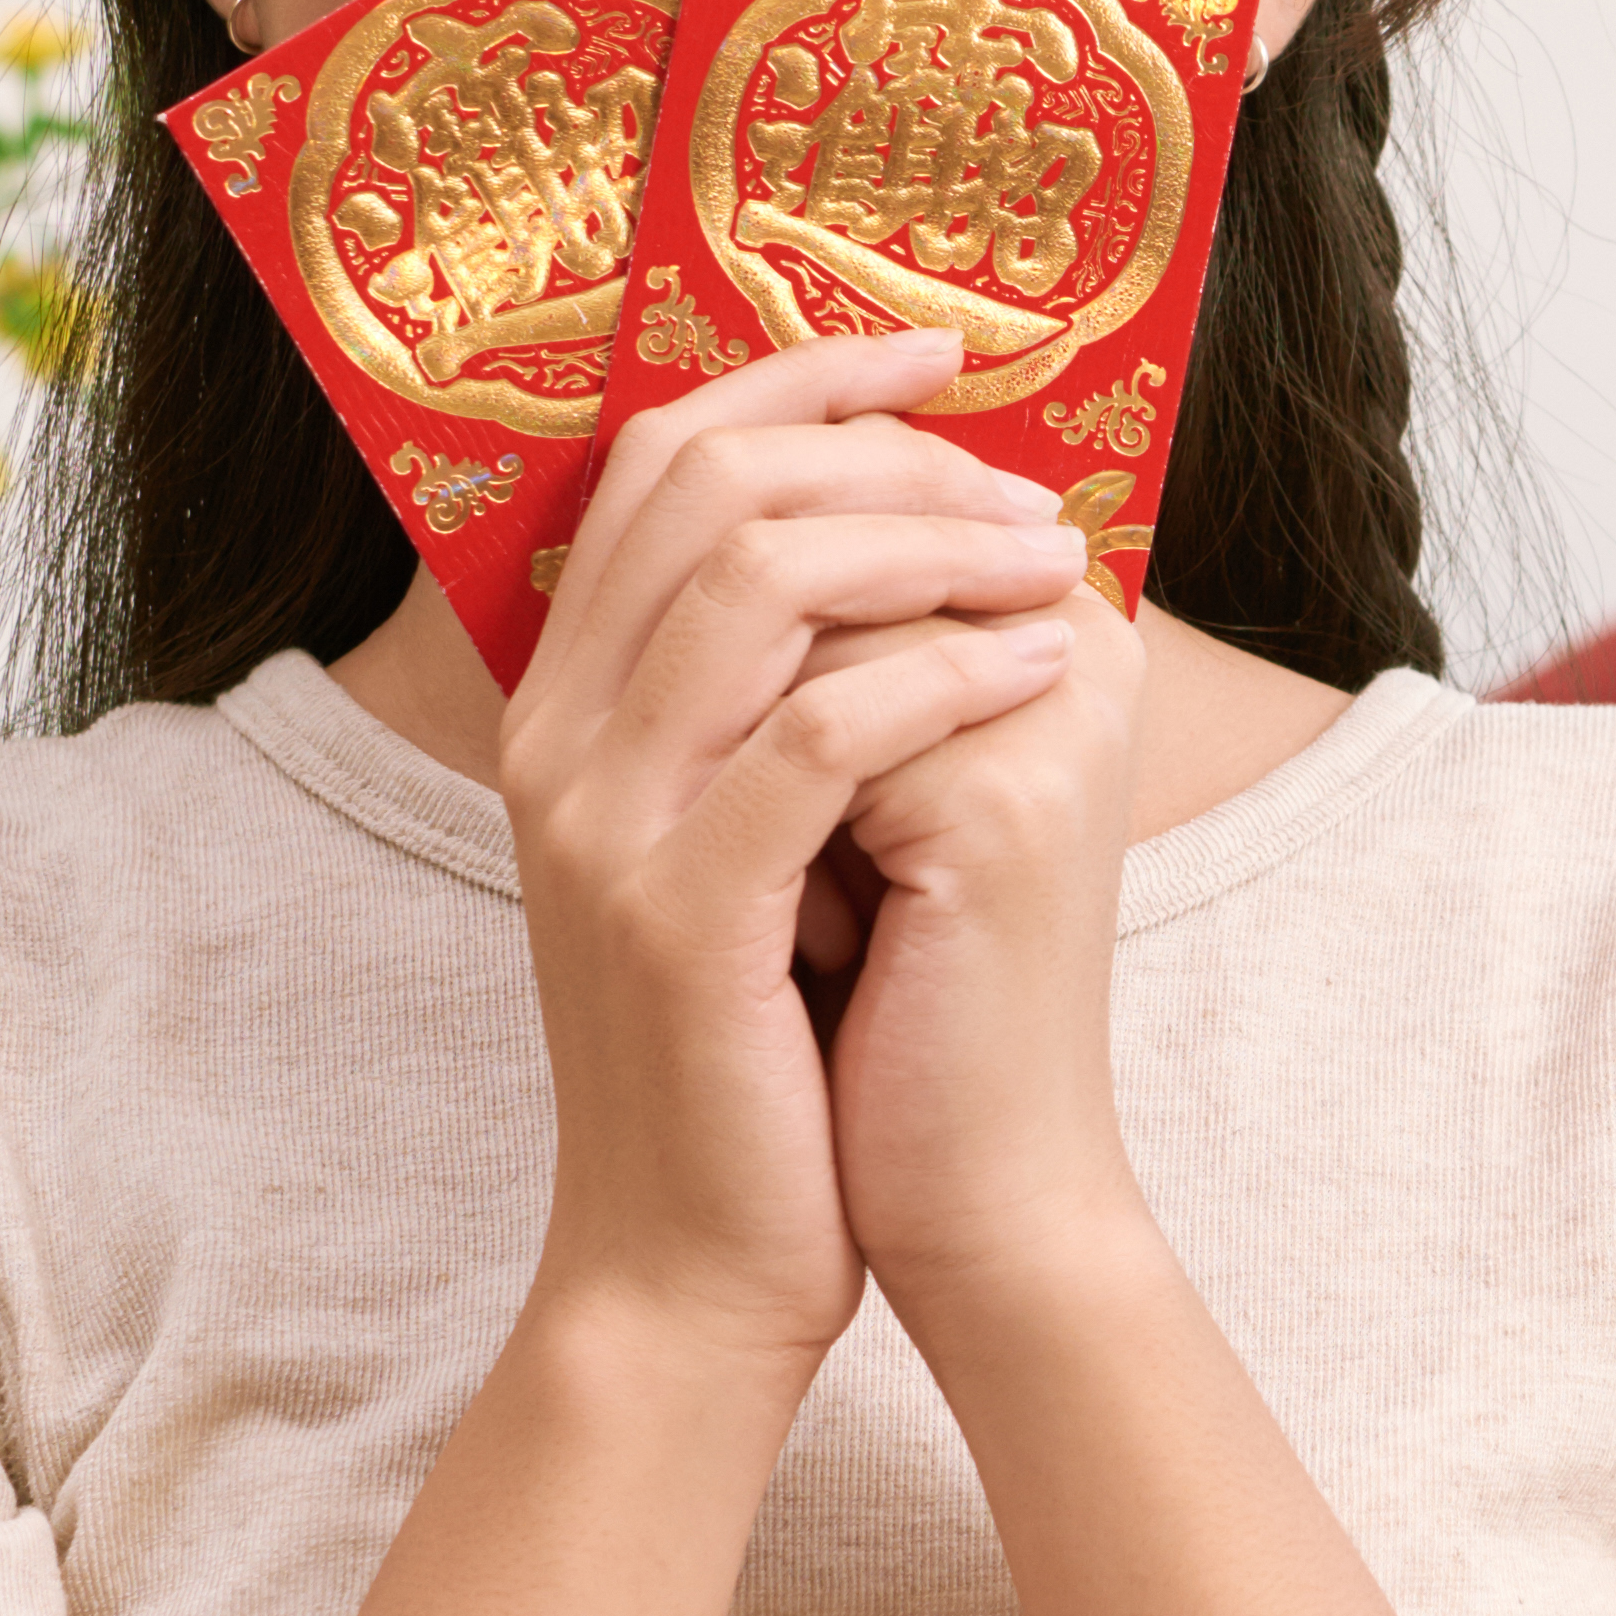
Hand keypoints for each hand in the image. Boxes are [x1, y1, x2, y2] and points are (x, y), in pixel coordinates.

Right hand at [492, 336, 1088, 1389]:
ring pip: (764, 582)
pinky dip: (948, 678)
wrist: (693, 1264)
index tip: (941, 351)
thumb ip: (786, 698)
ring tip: (1055, 563)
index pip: (663, 458)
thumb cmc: (760, 1051)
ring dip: (935, 547)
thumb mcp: (756, 843)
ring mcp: (606, 825)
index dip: (804, 377)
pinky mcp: (680, 915)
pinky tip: (1042, 671)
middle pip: (709, 485)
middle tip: (1027, 481)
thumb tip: (928, 537)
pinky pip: (823, 735)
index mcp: (569, 705)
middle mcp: (560, 742)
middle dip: (888, 449)